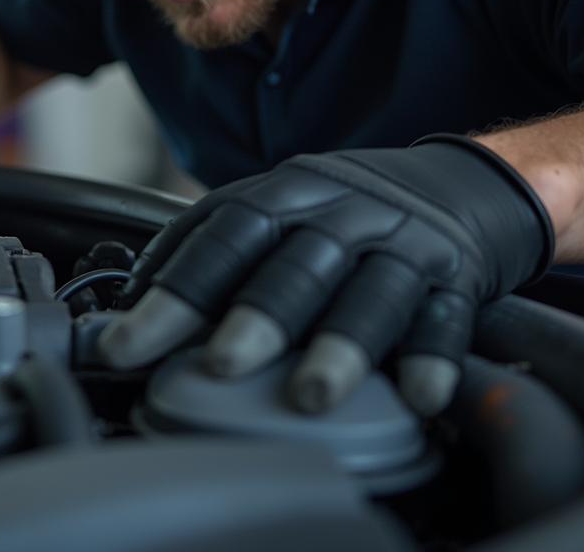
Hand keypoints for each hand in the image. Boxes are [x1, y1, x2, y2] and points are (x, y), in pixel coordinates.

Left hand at [98, 136, 553, 414]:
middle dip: (258, 314)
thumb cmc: (341, 212)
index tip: (127, 344)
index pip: (224, 232)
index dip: (176, 288)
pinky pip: (446, 317)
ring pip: (372, 290)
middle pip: (298, 260)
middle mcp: (344, 211)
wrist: (453, 186)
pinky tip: (418, 396)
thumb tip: (129, 302)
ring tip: (310, 396)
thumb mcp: (276, 206)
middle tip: (220, 364)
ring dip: (339, 343)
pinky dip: (431, 356)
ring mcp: (404, 241)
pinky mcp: (456, 277)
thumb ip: (210, 245)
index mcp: (288, 191)